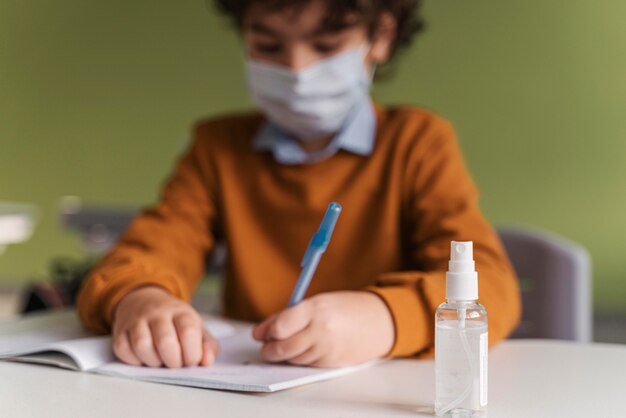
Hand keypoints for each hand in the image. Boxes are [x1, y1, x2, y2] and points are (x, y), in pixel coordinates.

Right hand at [112, 286, 219, 367]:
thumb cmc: (174, 321)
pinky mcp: (120, 331)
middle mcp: (158, 313)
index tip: (191, 361)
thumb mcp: (196, 327)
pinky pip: (123, 350)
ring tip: (160, 361)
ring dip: (153, 362)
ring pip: (142, 345)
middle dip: (173, 361)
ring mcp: (137, 320)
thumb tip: (207, 361)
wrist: (143, 301)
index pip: (188, 332)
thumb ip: (208, 345)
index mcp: (181, 312)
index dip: (192, 354)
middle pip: (165, 341)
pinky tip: (144, 358)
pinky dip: (134, 361)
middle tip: (175, 363)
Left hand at [252, 291, 394, 367]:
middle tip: (266, 347)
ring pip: (293, 358)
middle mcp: (321, 330)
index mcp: (315, 309)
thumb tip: (261, 331)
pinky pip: (307, 365)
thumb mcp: (317, 302)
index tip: (258, 334)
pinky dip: (300, 359)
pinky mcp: (332, 363)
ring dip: (284, 355)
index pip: (280, 326)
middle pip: (283, 347)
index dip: (265, 332)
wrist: (378, 322)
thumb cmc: (344, 308)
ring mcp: (327, 349)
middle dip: (270, 350)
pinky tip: (302, 351)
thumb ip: (289, 315)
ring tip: (284, 347)